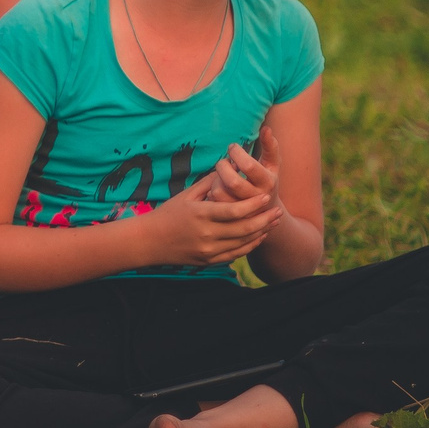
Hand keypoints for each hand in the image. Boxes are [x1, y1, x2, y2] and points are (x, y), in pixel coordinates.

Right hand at [141, 169, 282, 266]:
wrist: (150, 241)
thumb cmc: (168, 213)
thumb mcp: (187, 195)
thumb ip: (210, 183)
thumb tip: (230, 167)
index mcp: (200, 215)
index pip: (234, 211)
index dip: (253, 204)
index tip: (266, 196)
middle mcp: (206, 235)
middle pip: (244, 229)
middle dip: (264, 219)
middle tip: (278, 211)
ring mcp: (209, 250)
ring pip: (243, 243)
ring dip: (261, 232)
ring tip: (273, 222)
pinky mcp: (209, 261)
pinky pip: (236, 254)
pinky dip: (250, 245)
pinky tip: (259, 236)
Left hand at [210, 127, 283, 219]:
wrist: (268, 212)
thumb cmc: (267, 179)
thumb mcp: (273, 164)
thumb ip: (270, 146)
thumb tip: (266, 128)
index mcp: (268, 182)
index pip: (248, 165)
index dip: (236, 152)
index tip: (232, 147)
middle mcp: (257, 198)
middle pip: (231, 181)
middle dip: (223, 166)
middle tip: (225, 161)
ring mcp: (243, 210)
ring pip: (219, 191)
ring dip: (216, 178)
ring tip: (223, 174)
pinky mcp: (230, 217)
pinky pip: (213, 200)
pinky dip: (212, 190)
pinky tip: (219, 186)